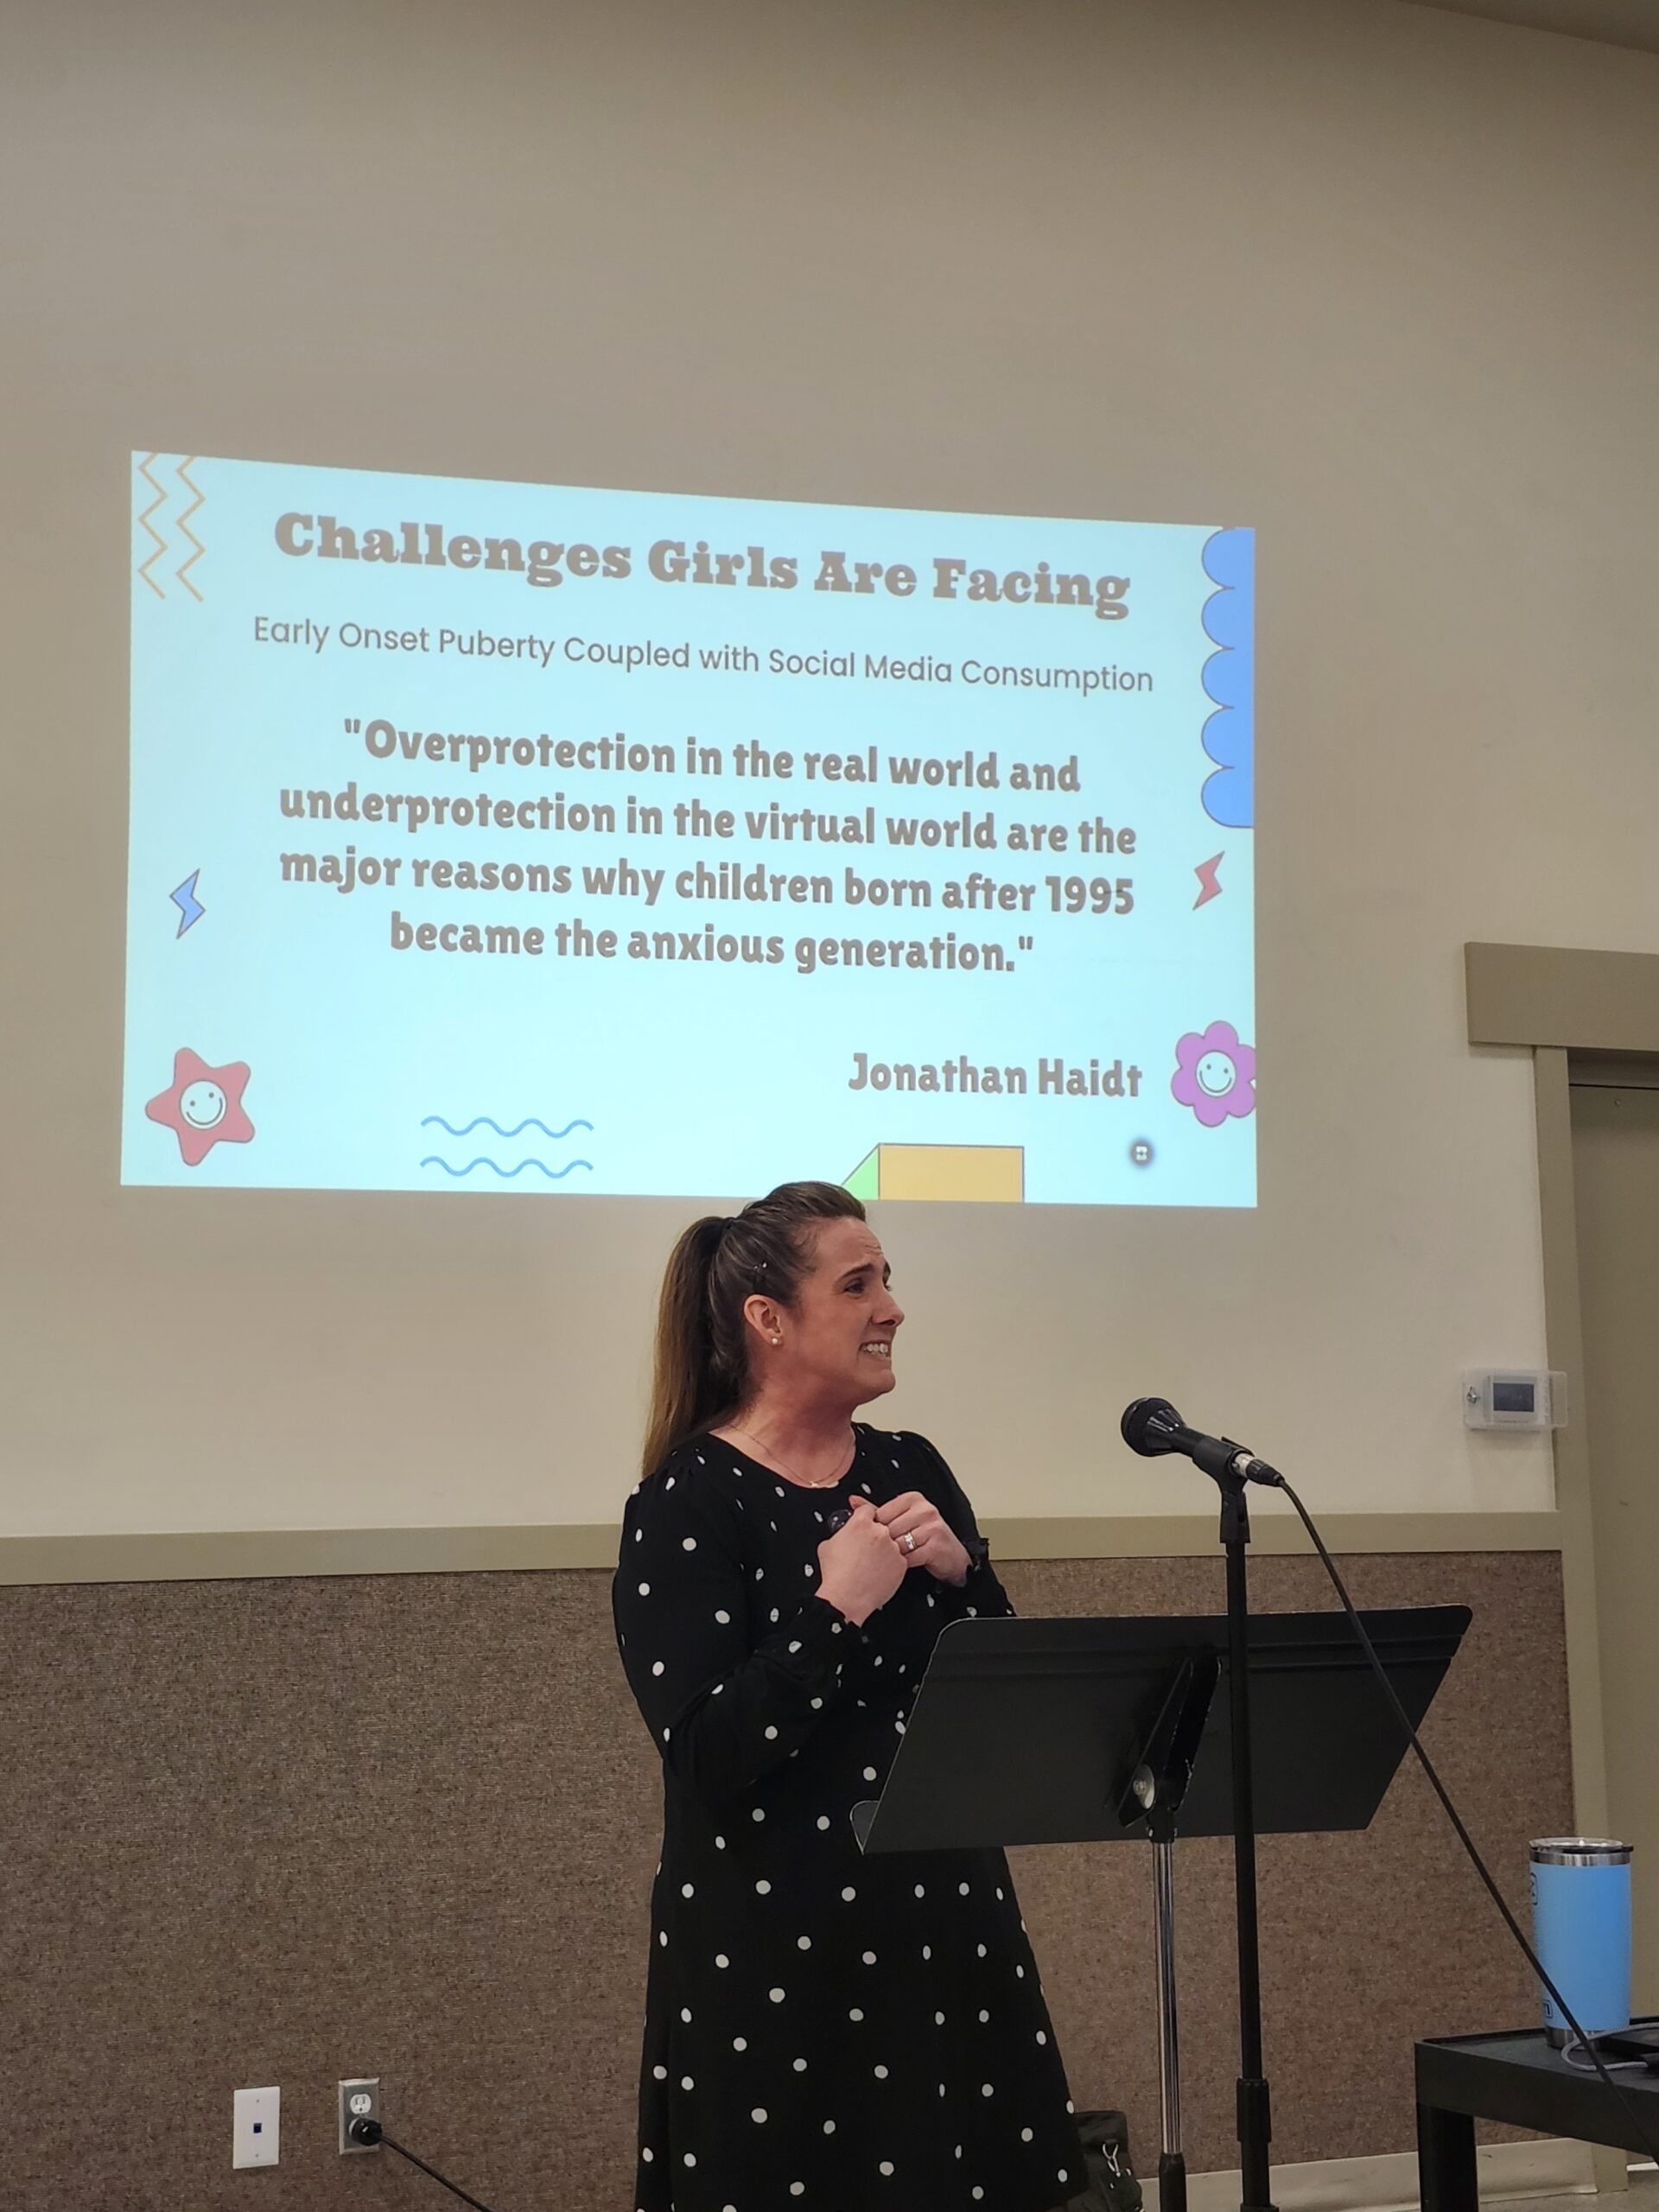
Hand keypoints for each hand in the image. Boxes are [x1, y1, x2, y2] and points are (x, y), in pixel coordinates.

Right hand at [815, 1495, 904, 1625]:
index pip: (868, 1509)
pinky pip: (899, 1559)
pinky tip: (880, 1573)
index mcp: (860, 1523)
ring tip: (873, 1564)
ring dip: (886, 1550)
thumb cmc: (835, 1574)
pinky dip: (892, 1565)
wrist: (846, 1597)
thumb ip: (839, 1534)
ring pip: (892, 1543)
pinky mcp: (901, 1563)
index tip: (866, 1523)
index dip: (865, 1517)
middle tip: (868, 1549)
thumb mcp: (827, 1545)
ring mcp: (893, 1547)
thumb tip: (842, 1534)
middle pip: (882, 1526)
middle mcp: (880, 1532)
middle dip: (876, 1536)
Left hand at [874, 1491, 970, 1585]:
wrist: (951, 1556)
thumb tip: (854, 1500)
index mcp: (913, 1499)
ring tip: (898, 1556)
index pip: (881, 1512)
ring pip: (898, 1544)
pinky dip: (904, 1564)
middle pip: (889, 1529)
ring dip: (895, 1555)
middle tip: (888, 1550)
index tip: (878, 1537)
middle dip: (886, 1544)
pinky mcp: (936, 1546)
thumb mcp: (901, 1519)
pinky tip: (906, 1563)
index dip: (876, 1529)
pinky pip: (909, 1557)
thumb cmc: (924, 1537)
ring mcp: (932, 1527)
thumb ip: (877, 1510)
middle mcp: (924, 1509)